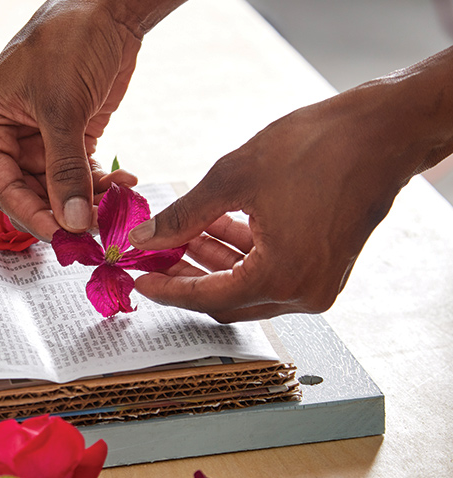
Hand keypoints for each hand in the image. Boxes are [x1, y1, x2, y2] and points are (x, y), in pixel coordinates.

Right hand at [0, 0, 145, 240]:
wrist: (107, 7)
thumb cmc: (67, 39)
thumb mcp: (63, 108)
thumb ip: (65, 170)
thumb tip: (73, 221)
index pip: (2, 186)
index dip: (33, 215)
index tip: (64, 237)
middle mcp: (4, 135)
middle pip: (29, 193)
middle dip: (63, 212)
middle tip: (95, 231)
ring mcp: (37, 138)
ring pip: (57, 189)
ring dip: (87, 201)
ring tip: (116, 207)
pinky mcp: (67, 136)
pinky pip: (79, 174)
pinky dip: (100, 184)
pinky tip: (123, 186)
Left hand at [128, 79, 441, 322]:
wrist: (386, 130)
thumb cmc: (320, 147)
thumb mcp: (233, 178)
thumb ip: (183, 215)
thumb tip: (145, 237)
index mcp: (281, 278)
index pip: (207, 298)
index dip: (167, 287)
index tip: (138, 275)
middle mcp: (304, 293)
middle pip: (226, 301)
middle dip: (186, 277)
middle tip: (154, 254)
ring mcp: (319, 285)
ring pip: (247, 287)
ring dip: (211, 263)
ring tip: (180, 233)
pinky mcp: (326, 268)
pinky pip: (270, 274)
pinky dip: (240, 255)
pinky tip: (214, 227)